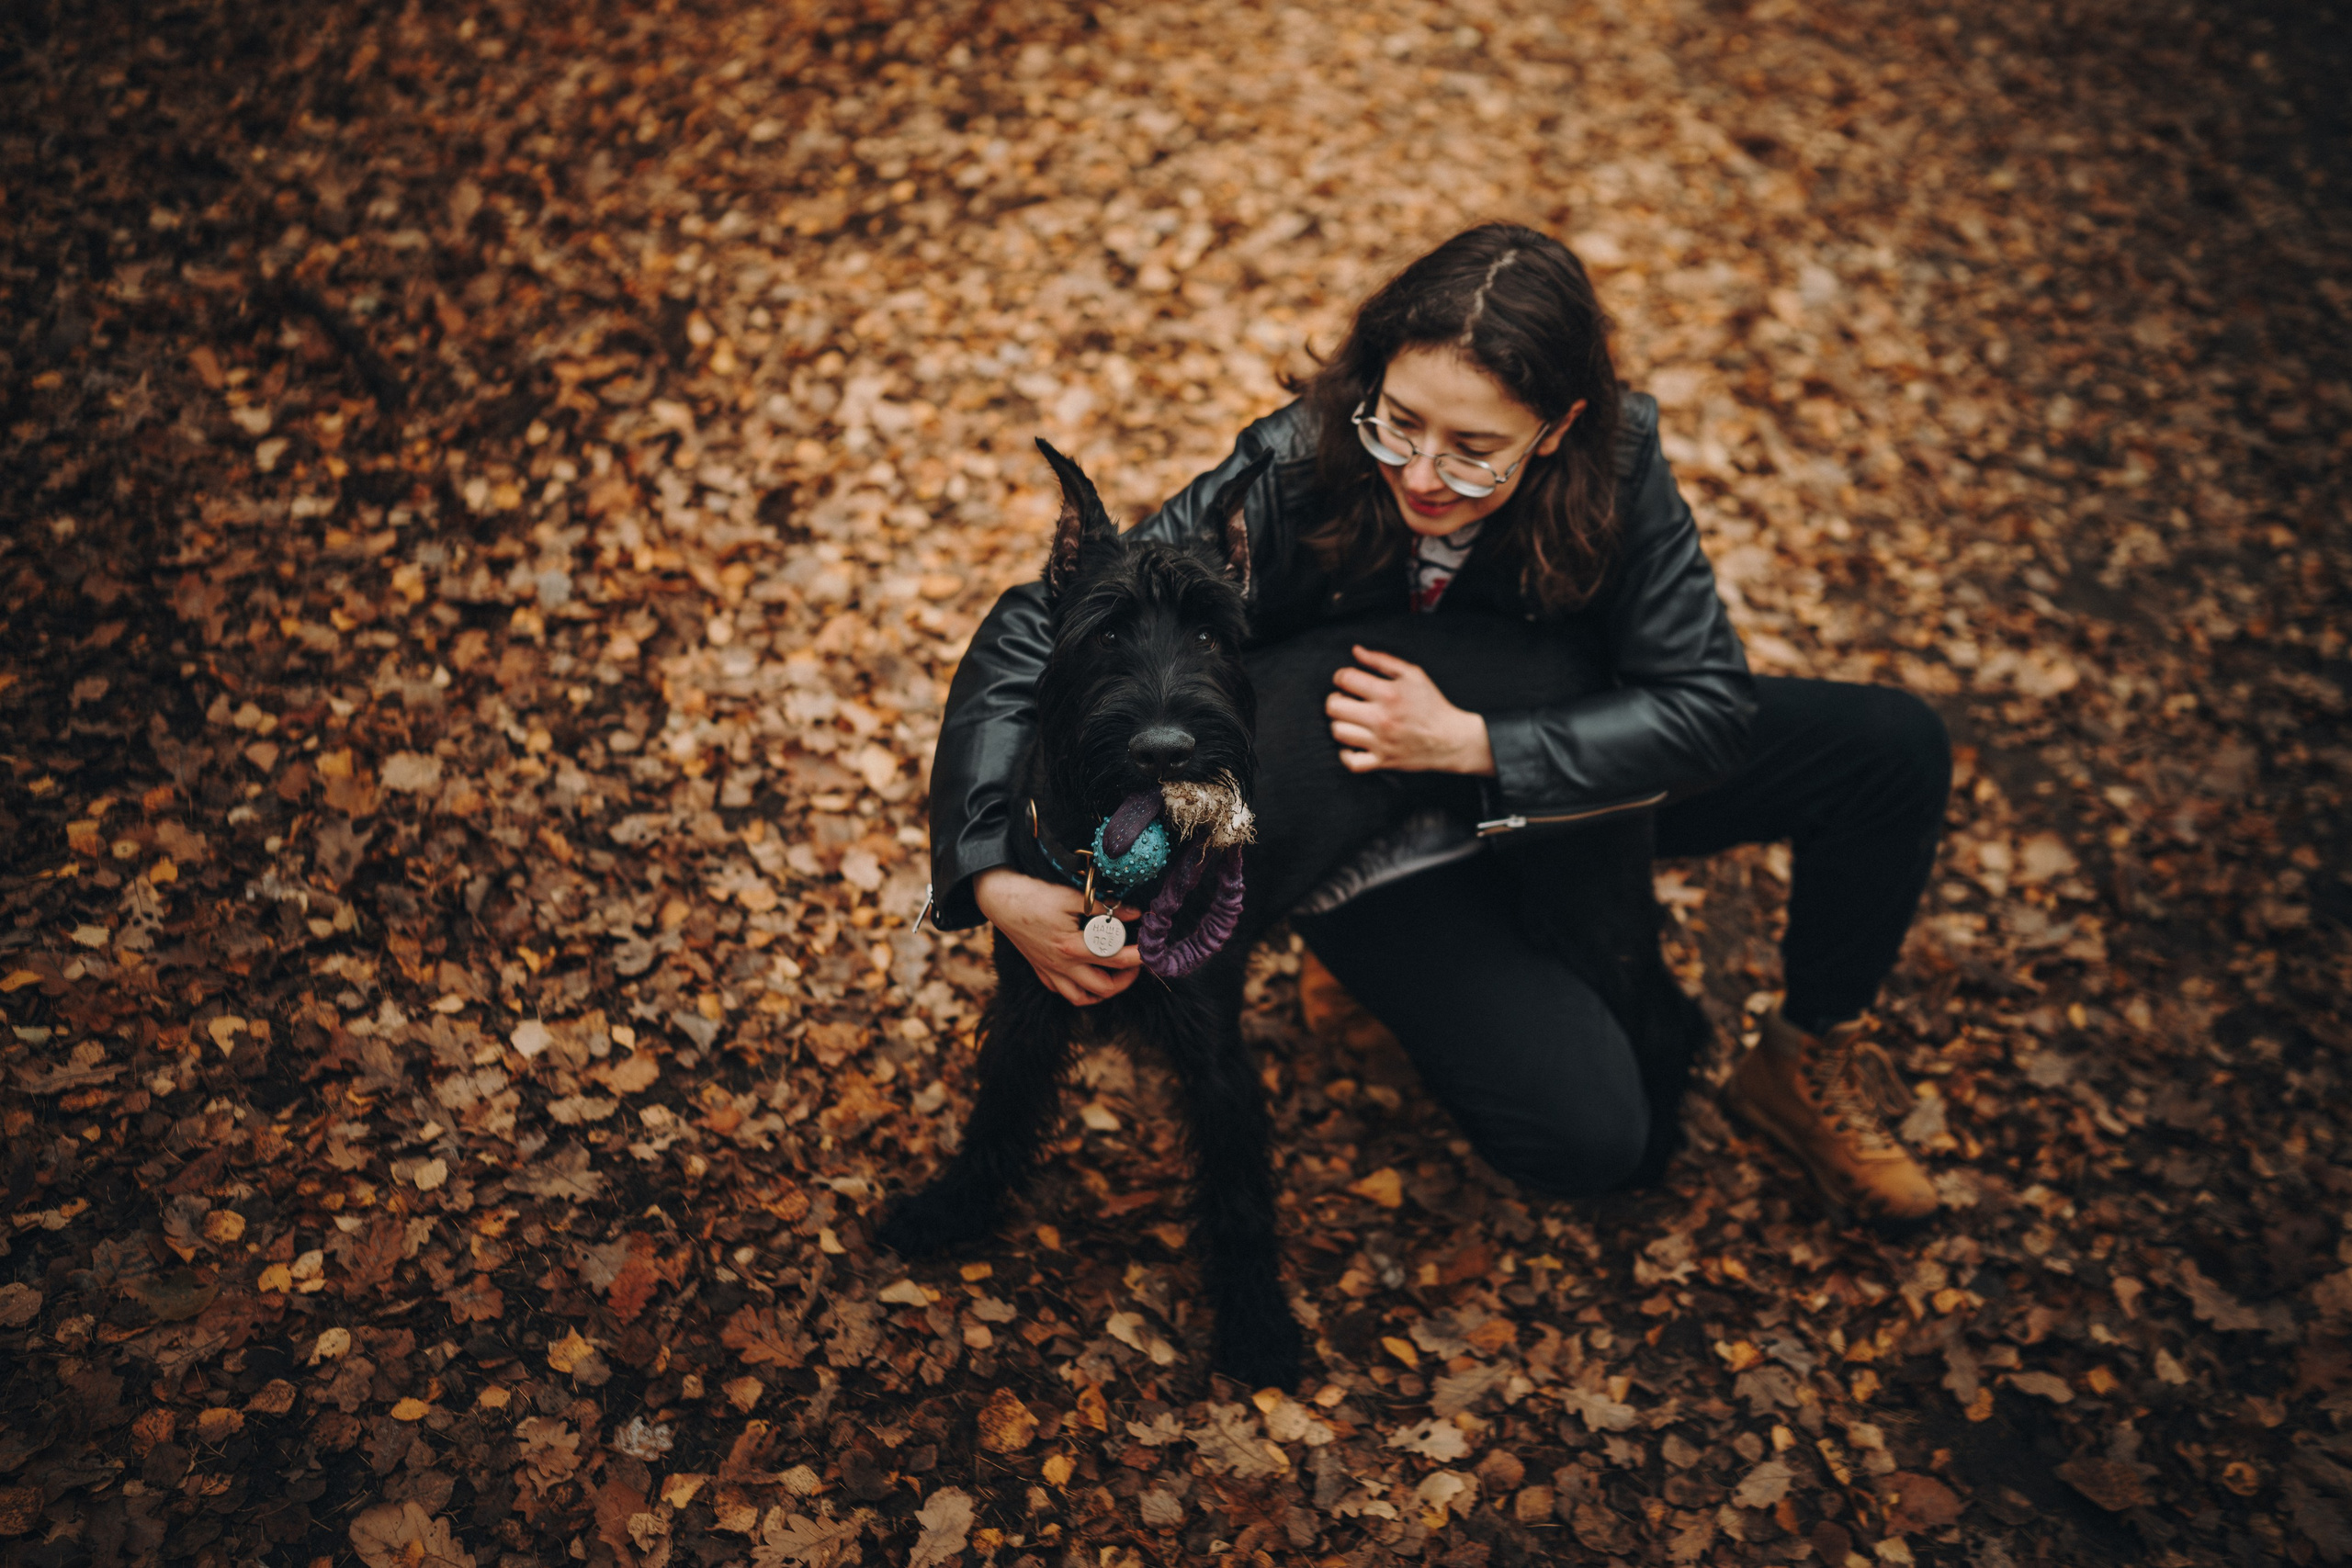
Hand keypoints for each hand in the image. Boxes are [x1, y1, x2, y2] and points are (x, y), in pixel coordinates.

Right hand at [973, 868, 1143, 1006]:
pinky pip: (1064, 991)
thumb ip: (1104, 907)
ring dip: (1104, 991)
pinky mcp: (1041, 971)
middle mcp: (1062, 966)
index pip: (1115, 958)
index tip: (1151, 949)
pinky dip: (1080, 990)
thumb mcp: (1072, 896)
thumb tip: (1135, 913)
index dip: (1139, 956)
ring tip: (1116, 975)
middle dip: (1127, 978)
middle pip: (1104, 987)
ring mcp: (1050, 971)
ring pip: (1082, 998)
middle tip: (1136, 962)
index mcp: (1071, 947)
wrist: (1000, 901)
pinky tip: (1088, 976)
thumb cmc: (1034, 895)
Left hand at [1326, 645, 1496, 774]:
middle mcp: (1381, 718)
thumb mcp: (1413, 674)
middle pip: (1334, 707)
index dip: (1341, 676)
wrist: (1451, 738)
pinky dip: (1345, 754)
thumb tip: (1356, 651)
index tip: (1347, 680)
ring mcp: (1380, 742)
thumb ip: (1382, 660)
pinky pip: (1351, 762)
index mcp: (1388, 693)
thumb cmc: (1432, 704)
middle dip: (1336, 699)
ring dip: (1339, 723)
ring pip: (1338, 732)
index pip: (1345, 679)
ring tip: (1350, 719)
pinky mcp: (1382, 761)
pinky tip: (1352, 743)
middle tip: (1346, 699)